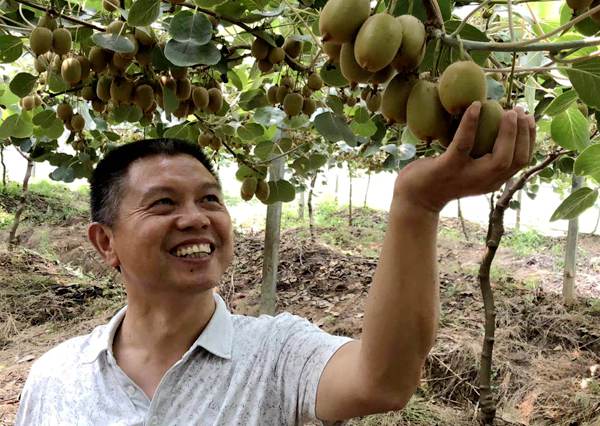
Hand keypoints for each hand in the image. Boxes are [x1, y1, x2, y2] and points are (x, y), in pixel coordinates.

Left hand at [394, 102, 535, 213]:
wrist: (415, 197)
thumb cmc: (441, 176)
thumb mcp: (468, 167)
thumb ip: (483, 155)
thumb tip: (496, 124)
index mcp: (493, 181)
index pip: (522, 162)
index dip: (529, 139)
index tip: (529, 118)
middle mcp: (485, 181)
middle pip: (517, 160)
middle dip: (523, 134)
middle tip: (520, 110)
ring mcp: (467, 176)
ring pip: (499, 158)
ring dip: (508, 133)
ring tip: (506, 110)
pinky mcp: (448, 167)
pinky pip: (463, 144)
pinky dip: (471, 123)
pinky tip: (475, 106)